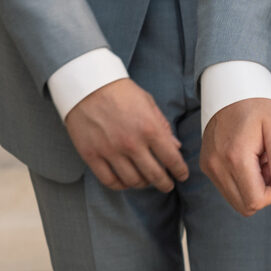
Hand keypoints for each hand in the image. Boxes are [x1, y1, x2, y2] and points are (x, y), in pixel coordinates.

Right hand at [65, 78, 189, 192]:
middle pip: (154, 175)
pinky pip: (109, 181)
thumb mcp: (148, 104)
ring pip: (132, 181)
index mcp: (150, 128)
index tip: (182, 176)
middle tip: (168, 185)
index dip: (180, 171)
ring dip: (143, 184)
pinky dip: (120, 185)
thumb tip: (176, 147)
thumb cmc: (121, 92)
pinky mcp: (92, 155)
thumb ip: (163, 127)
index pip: (172, 159)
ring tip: (146, 181)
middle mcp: (132, 143)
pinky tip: (125, 181)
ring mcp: (110, 151)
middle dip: (165, 183)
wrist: (88, 85)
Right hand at [199, 96, 270, 215]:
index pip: (255, 201)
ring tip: (258, 160)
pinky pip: (226, 189)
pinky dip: (240, 182)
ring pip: (235, 200)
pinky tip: (247, 159)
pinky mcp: (206, 166)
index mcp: (236, 157)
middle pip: (245, 206)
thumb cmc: (258, 108)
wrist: (231, 92)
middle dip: (262, 192)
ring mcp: (209, 167)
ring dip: (251, 187)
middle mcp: (217, 166)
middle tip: (268, 166)